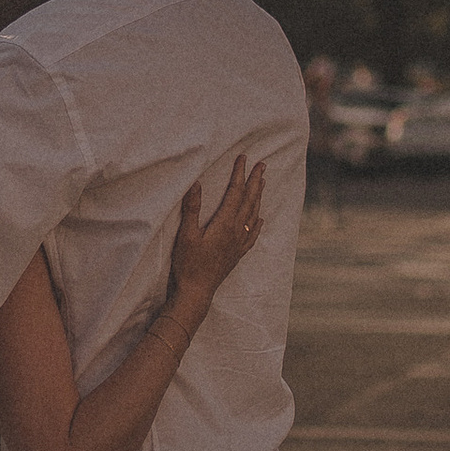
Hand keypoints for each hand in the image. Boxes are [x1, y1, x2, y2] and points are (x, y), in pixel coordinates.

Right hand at [170, 156, 264, 312]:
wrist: (197, 292)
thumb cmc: (188, 264)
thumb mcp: (186, 234)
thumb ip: (192, 208)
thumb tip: (196, 183)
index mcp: (224, 224)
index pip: (235, 193)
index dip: (239, 174)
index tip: (244, 158)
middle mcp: (236, 232)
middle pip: (249, 201)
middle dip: (255, 181)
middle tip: (263, 164)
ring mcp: (239, 244)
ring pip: (253, 215)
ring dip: (258, 197)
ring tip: (263, 183)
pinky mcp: (237, 254)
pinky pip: (252, 234)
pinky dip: (257, 223)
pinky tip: (260, 218)